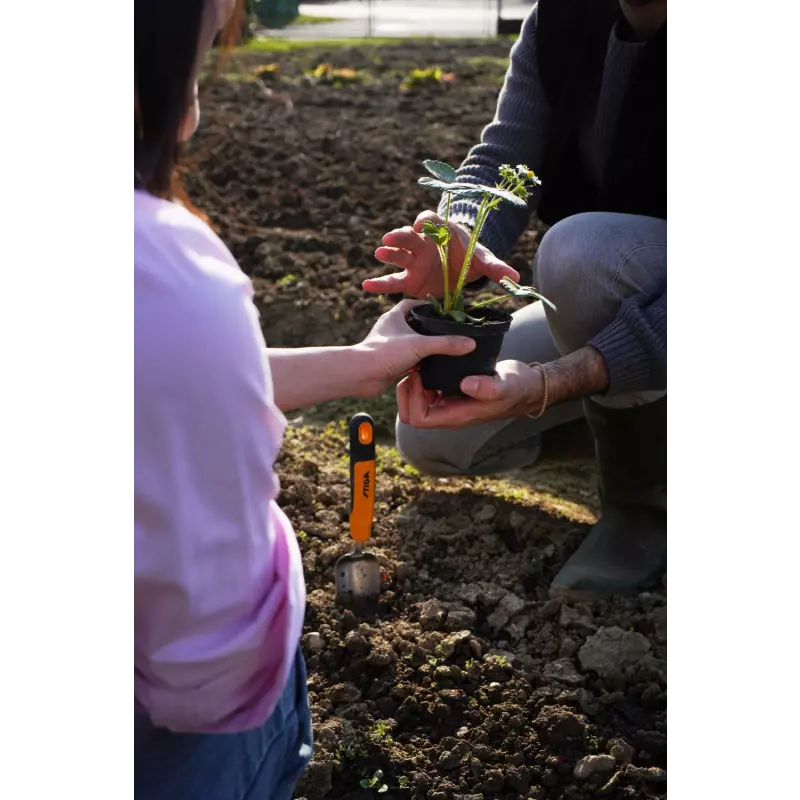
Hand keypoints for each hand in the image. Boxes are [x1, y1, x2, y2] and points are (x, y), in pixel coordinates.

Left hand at [354, 300, 476, 397]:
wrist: (361, 376)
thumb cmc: (384, 353)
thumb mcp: (419, 344)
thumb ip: (446, 344)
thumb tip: (470, 343)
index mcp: (395, 316)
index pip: (414, 304)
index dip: (429, 306)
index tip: (445, 311)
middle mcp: (392, 329)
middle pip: (416, 324)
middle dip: (432, 328)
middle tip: (450, 333)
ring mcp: (392, 346)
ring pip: (414, 344)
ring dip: (427, 347)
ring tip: (447, 350)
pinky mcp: (392, 363)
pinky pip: (411, 360)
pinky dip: (422, 363)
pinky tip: (436, 367)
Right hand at [364, 210, 519, 297]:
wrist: (461, 267)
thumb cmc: (470, 257)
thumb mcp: (483, 261)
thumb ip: (496, 268)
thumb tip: (516, 277)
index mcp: (441, 233)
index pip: (430, 221)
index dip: (425, 222)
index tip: (420, 225)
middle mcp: (423, 245)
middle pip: (409, 236)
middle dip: (400, 236)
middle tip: (391, 238)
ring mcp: (414, 262)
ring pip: (399, 256)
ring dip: (389, 254)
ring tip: (380, 253)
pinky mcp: (409, 279)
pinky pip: (392, 281)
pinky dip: (379, 284)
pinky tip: (366, 286)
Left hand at [397, 360, 544, 428]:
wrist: (526, 387)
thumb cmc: (517, 387)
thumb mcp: (506, 385)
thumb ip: (489, 387)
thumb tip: (467, 384)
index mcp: (457, 416)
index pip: (420, 419)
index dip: (412, 399)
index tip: (418, 375)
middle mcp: (449, 413)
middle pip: (412, 413)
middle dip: (407, 392)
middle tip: (414, 367)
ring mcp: (449, 404)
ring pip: (417, 403)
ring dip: (413, 385)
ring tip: (419, 362)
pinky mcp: (451, 394)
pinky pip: (427, 392)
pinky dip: (423, 379)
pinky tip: (430, 361)